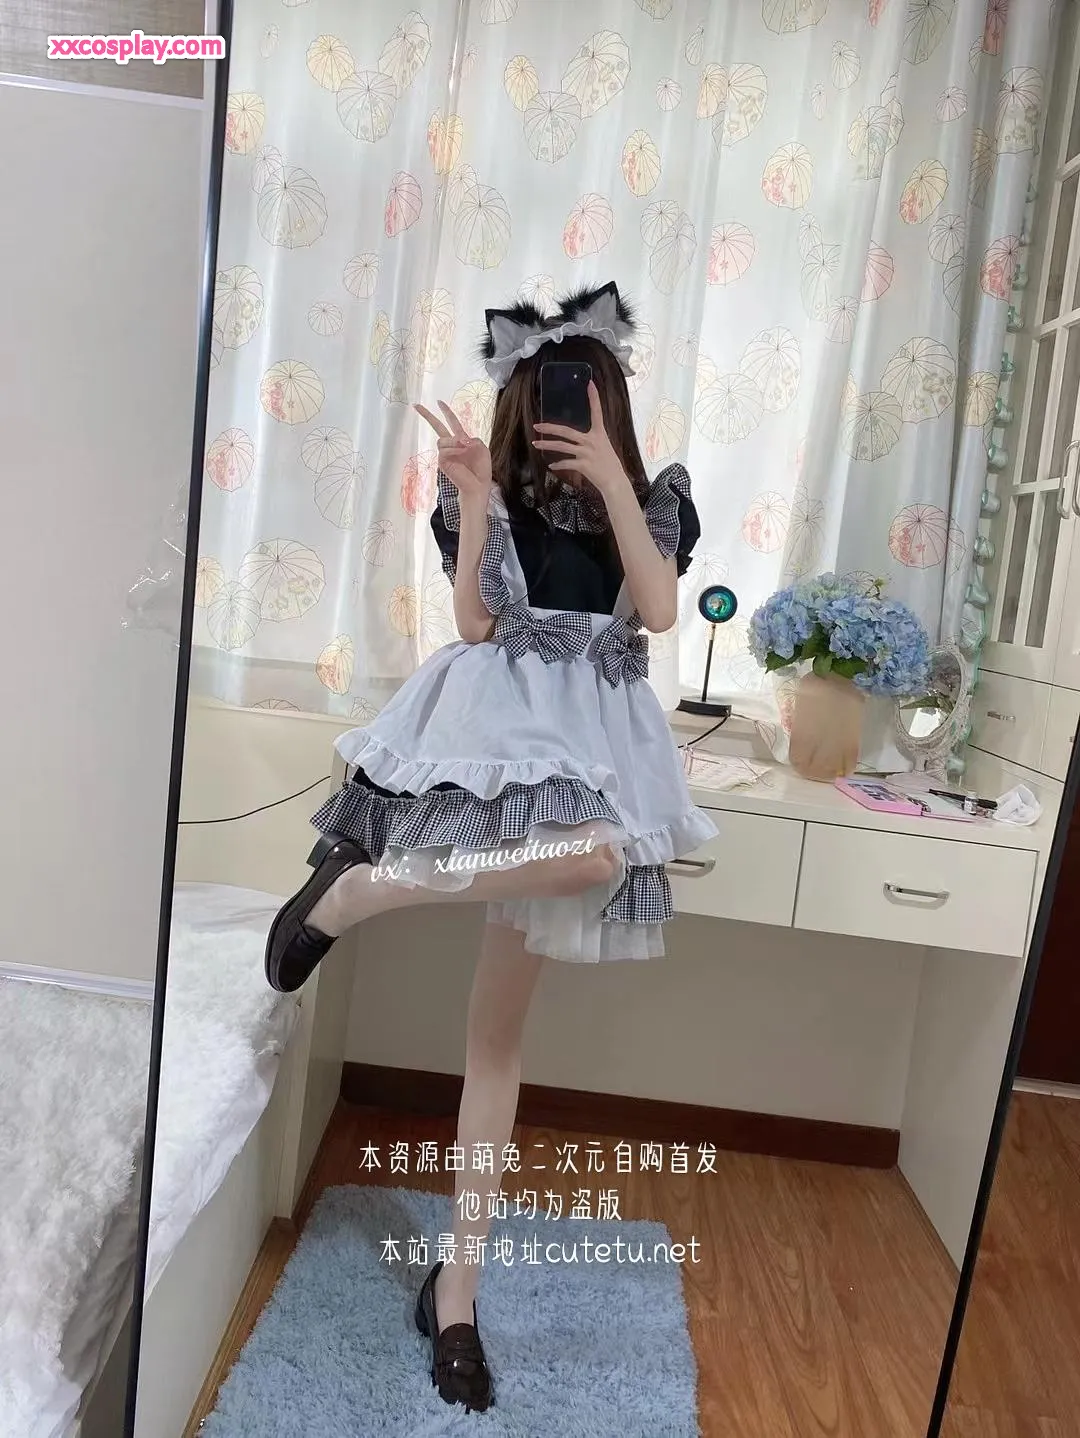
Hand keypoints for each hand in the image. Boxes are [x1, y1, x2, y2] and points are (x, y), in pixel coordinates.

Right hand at [414, 401, 491, 502]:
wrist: (478, 484)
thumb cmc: (481, 468)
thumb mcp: (482, 448)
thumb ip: (472, 438)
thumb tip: (459, 439)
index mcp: (461, 440)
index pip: (451, 423)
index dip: (446, 412)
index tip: (439, 402)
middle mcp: (451, 445)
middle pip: (437, 427)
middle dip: (427, 415)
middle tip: (416, 406)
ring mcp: (445, 453)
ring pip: (442, 439)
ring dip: (454, 442)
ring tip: (465, 448)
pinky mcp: (442, 462)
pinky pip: (443, 450)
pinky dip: (453, 449)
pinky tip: (461, 452)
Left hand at [531, 381, 628, 496]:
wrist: (615, 482)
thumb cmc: (609, 465)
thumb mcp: (604, 447)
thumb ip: (592, 440)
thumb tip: (579, 438)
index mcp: (599, 434)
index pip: (597, 411)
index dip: (594, 397)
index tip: (590, 384)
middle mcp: (592, 441)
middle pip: (567, 431)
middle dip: (550, 428)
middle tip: (537, 425)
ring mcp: (587, 453)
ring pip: (562, 446)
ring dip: (547, 445)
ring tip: (536, 444)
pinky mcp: (584, 465)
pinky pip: (566, 463)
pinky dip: (558, 465)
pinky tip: (551, 466)